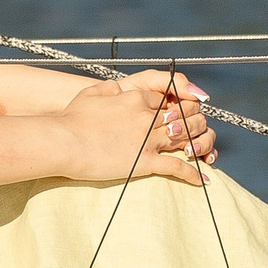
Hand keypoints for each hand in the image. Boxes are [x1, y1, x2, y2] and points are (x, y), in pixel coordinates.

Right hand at [53, 71, 217, 185]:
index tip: (180, 112)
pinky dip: (193, 173)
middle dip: (194, 122)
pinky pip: (176, 167)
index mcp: (136, 98)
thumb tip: (117, 87)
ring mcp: (147, 139)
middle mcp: (147, 116)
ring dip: (198, 144)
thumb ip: (109, 89)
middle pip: (182, 116)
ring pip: (184, 138)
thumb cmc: (72, 118)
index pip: (167, 99)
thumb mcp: (92, 93)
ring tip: (204, 151)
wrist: (64, 142)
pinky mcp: (144, 161)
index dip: (177, 105)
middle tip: (198, 129)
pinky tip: (202, 179)